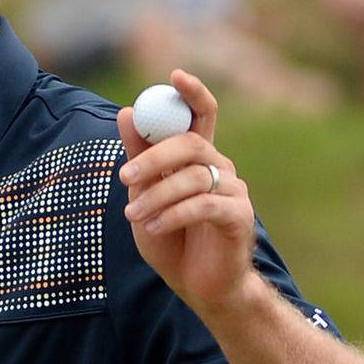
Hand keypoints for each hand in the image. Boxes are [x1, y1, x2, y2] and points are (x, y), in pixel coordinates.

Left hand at [117, 70, 258, 320]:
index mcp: (198, 158)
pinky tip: (153, 228)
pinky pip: (203, 204)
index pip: (200, 114)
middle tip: (125, 177)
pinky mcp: (239, 216)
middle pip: (190, 142)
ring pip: (192, 176)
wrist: (199, 288)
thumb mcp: (144, 197)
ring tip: (135, 217)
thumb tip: (127, 112)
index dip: (192, 92)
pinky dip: (172, 214)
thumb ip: (138, 158)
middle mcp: (220, 167)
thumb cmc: (172, 242)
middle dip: (153, 157)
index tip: (174, 75)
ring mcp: (233, 190)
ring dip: (156, 196)